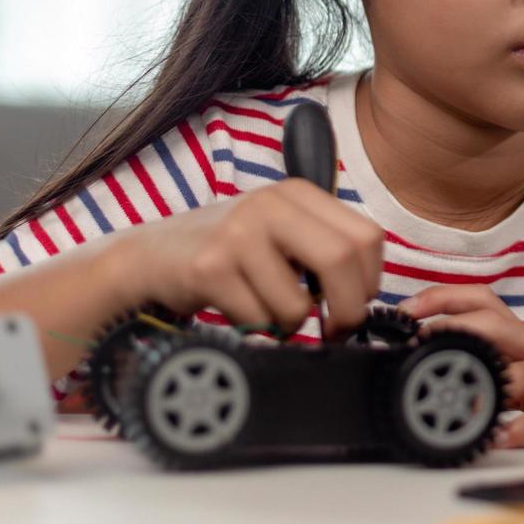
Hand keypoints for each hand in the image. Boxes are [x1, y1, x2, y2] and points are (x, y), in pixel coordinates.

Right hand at [122, 178, 382, 335]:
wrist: (152, 255)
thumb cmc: (229, 250)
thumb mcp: (281, 230)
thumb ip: (324, 248)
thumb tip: (367, 296)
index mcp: (298, 193)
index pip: (366, 236)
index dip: (371, 280)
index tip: (359, 302)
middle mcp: (270, 204)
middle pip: (341, 260)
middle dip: (348, 309)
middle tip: (337, 330)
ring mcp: (238, 233)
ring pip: (298, 303)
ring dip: (289, 324)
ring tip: (267, 309)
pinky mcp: (209, 267)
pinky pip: (258, 319)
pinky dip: (256, 327)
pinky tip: (238, 308)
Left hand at [399, 285, 523, 447]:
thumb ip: (507, 369)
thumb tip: (454, 378)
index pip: (481, 303)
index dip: (440, 300)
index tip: (403, 312)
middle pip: (492, 325)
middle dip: (448, 330)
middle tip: (412, 345)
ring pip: (521, 367)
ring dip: (484, 383)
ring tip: (450, 399)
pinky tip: (508, 438)